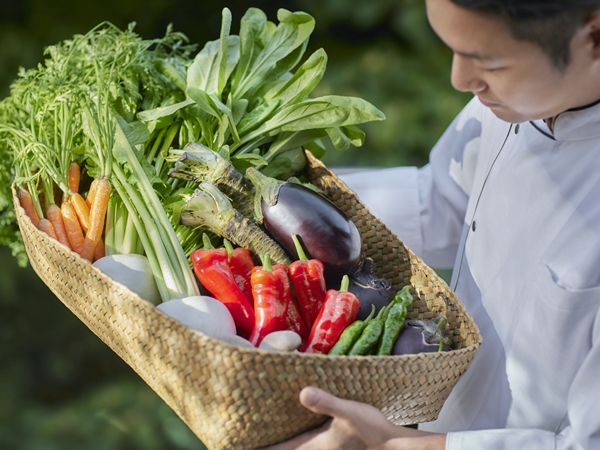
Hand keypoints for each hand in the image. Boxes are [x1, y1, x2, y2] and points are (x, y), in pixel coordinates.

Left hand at [255, 387, 445, 449]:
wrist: (392, 446)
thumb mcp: (349, 412)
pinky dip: (291, 436)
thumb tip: (303, 393)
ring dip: (277, 440)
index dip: (256, 447)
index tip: (234, 444)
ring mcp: (322, 448)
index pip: (277, 449)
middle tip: (241, 435)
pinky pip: (303, 442)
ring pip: (292, 446)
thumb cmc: (372, 430)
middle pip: (281, 449)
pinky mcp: (330, 443)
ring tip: (261, 430)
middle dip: (263, 443)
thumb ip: (326, 403)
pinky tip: (292, 422)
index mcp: (313, 445)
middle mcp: (314, 449)